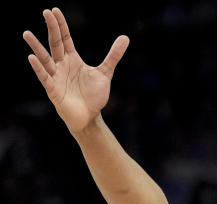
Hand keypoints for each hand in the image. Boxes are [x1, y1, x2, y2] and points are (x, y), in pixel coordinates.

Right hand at [23, 8, 128, 133]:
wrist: (90, 116)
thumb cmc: (94, 95)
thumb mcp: (105, 72)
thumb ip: (113, 55)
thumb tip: (125, 37)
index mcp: (72, 59)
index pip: (65, 38)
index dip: (61, 25)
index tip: (54, 10)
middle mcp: (62, 65)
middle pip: (55, 43)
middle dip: (52, 28)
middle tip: (45, 12)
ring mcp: (56, 76)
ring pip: (45, 58)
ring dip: (36, 47)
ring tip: (27, 34)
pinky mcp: (53, 89)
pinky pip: (44, 77)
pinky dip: (39, 68)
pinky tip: (32, 57)